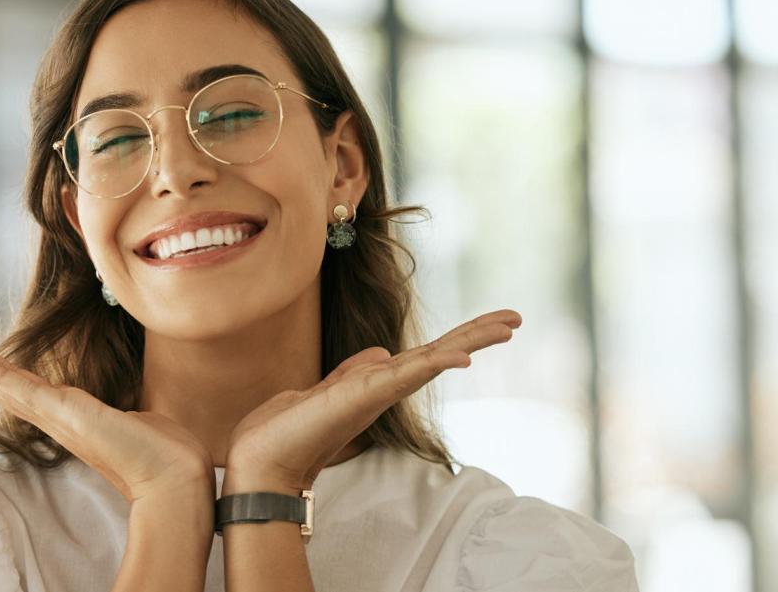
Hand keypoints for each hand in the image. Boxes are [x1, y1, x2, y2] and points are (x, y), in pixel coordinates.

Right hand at [0, 323, 214, 503]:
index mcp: (69, 414)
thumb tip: (137, 409)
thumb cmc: (164, 452)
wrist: (176, 478)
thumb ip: (127, 409)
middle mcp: (55, 415)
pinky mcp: (66, 415)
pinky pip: (21, 389)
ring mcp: (57, 416)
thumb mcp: (139, 417)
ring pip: (0, 380)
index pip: (19, 383)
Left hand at [224, 309, 522, 492]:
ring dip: (471, 341)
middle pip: (440, 355)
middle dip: (477, 335)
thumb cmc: (285, 431)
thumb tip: (380, 353)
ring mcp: (377, 393)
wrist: (260, 460)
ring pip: (433, 360)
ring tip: (508, 325)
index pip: (426, 354)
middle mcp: (384, 389)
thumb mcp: (324, 390)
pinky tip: (463, 357)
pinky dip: (436, 364)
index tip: (492, 322)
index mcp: (376, 384)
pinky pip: (407, 375)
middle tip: (517, 317)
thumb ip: (353, 372)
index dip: (458, 338)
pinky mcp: (364, 396)